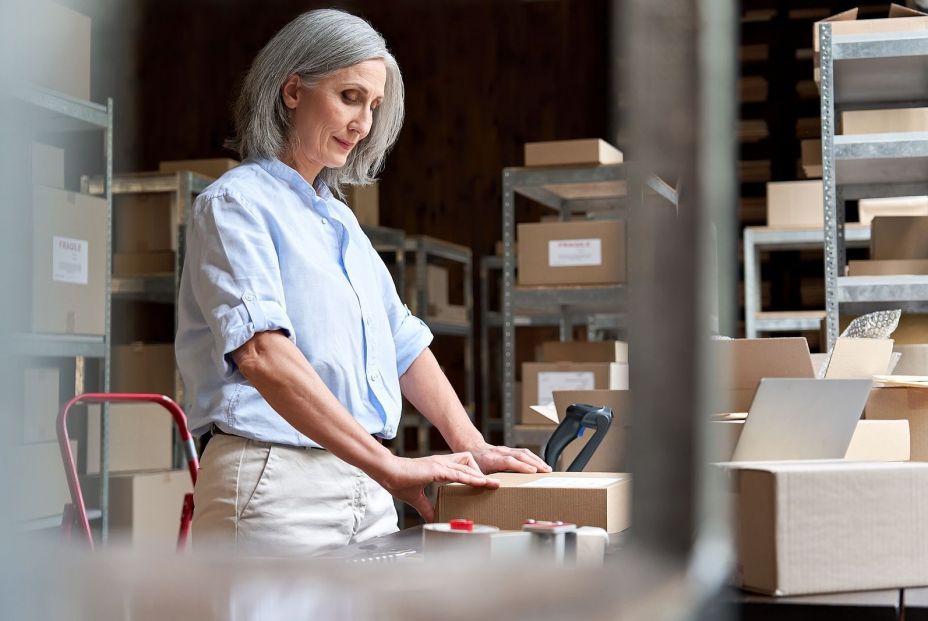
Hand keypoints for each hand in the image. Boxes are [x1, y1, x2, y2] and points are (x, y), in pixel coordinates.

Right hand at [377, 452, 499, 521]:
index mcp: (438, 467)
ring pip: (468, 467)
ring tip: (494, 484)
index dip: (474, 473)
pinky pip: (460, 474)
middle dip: (482, 472)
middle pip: (469, 462)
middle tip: (494, 483)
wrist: (386, 472)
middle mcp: (442, 463)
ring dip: (481, 476)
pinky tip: (482, 483)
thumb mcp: (416, 498)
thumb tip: (432, 518)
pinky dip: (472, 479)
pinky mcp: (437, 469)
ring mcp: (440, 464)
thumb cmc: (398, 481)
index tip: (484, 482)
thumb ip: (426, 507)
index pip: (461, 466)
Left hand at [462, 442, 551, 475]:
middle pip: (520, 455)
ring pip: (524, 452)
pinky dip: (534, 458)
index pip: (508, 461)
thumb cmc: (474, 463)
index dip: (521, 465)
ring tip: (547, 468)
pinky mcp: (510, 450)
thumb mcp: (475, 473)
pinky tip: (540, 464)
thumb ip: (482, 481)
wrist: (472, 448)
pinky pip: (524, 452)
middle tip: (546, 471)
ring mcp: (506, 450)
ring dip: (537, 460)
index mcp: (492, 459)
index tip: (532, 470)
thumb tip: (492, 489)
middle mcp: (500, 452)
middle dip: (535, 462)